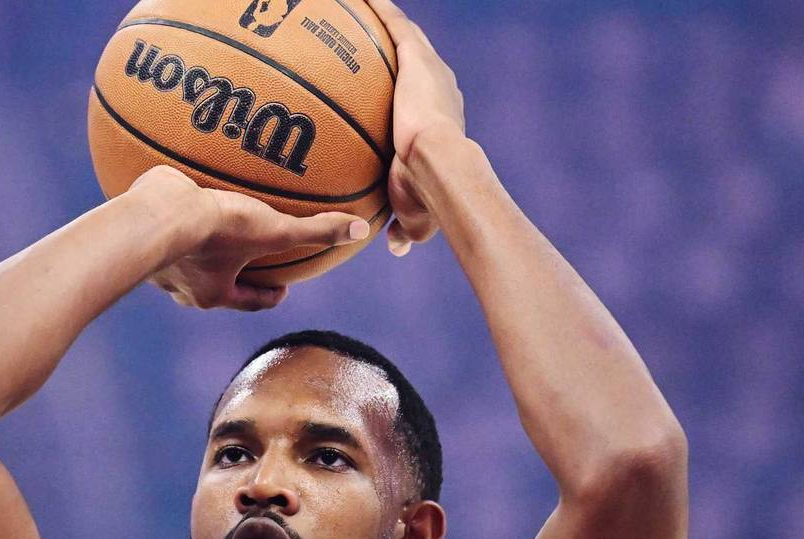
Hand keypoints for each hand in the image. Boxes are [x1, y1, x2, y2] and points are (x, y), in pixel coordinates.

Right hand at [131, 166, 369, 311]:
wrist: (153, 217)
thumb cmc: (215, 231)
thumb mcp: (273, 231)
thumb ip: (315, 231)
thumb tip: (360, 230)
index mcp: (212, 293)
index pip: (249, 301)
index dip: (268, 295)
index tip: (282, 288)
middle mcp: (182, 283)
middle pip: (213, 280)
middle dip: (229, 269)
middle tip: (245, 252)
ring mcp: (156, 259)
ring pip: (180, 254)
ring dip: (193, 242)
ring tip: (204, 219)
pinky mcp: (137, 229)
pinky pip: (154, 219)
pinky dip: (166, 209)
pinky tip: (173, 183)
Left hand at [365, 0, 465, 256]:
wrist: (438, 167)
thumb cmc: (429, 194)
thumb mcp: (413, 214)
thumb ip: (404, 228)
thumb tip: (396, 248)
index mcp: (442, 122)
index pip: (423, 104)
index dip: (411, 99)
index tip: (395, 99)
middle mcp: (442, 90)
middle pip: (417, 66)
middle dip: (400, 57)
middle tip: (375, 53)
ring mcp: (430, 71)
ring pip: (405, 40)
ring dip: (386, 26)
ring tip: (362, 12)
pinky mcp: (417, 57)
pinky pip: (394, 26)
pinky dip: (379, 12)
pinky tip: (362, 0)